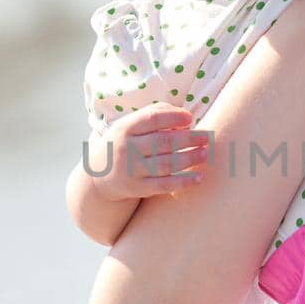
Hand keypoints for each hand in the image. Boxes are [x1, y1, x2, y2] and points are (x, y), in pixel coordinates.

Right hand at [85, 104, 210, 200]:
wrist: (97, 175)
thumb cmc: (123, 143)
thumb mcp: (129, 125)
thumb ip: (154, 115)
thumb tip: (184, 116)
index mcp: (126, 128)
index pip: (152, 118)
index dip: (173, 117)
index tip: (190, 118)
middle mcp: (127, 149)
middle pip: (163, 142)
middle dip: (188, 139)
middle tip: (207, 137)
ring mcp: (132, 170)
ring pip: (165, 164)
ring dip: (189, 159)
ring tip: (205, 154)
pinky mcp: (137, 188)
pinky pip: (163, 185)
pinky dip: (183, 182)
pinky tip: (198, 178)